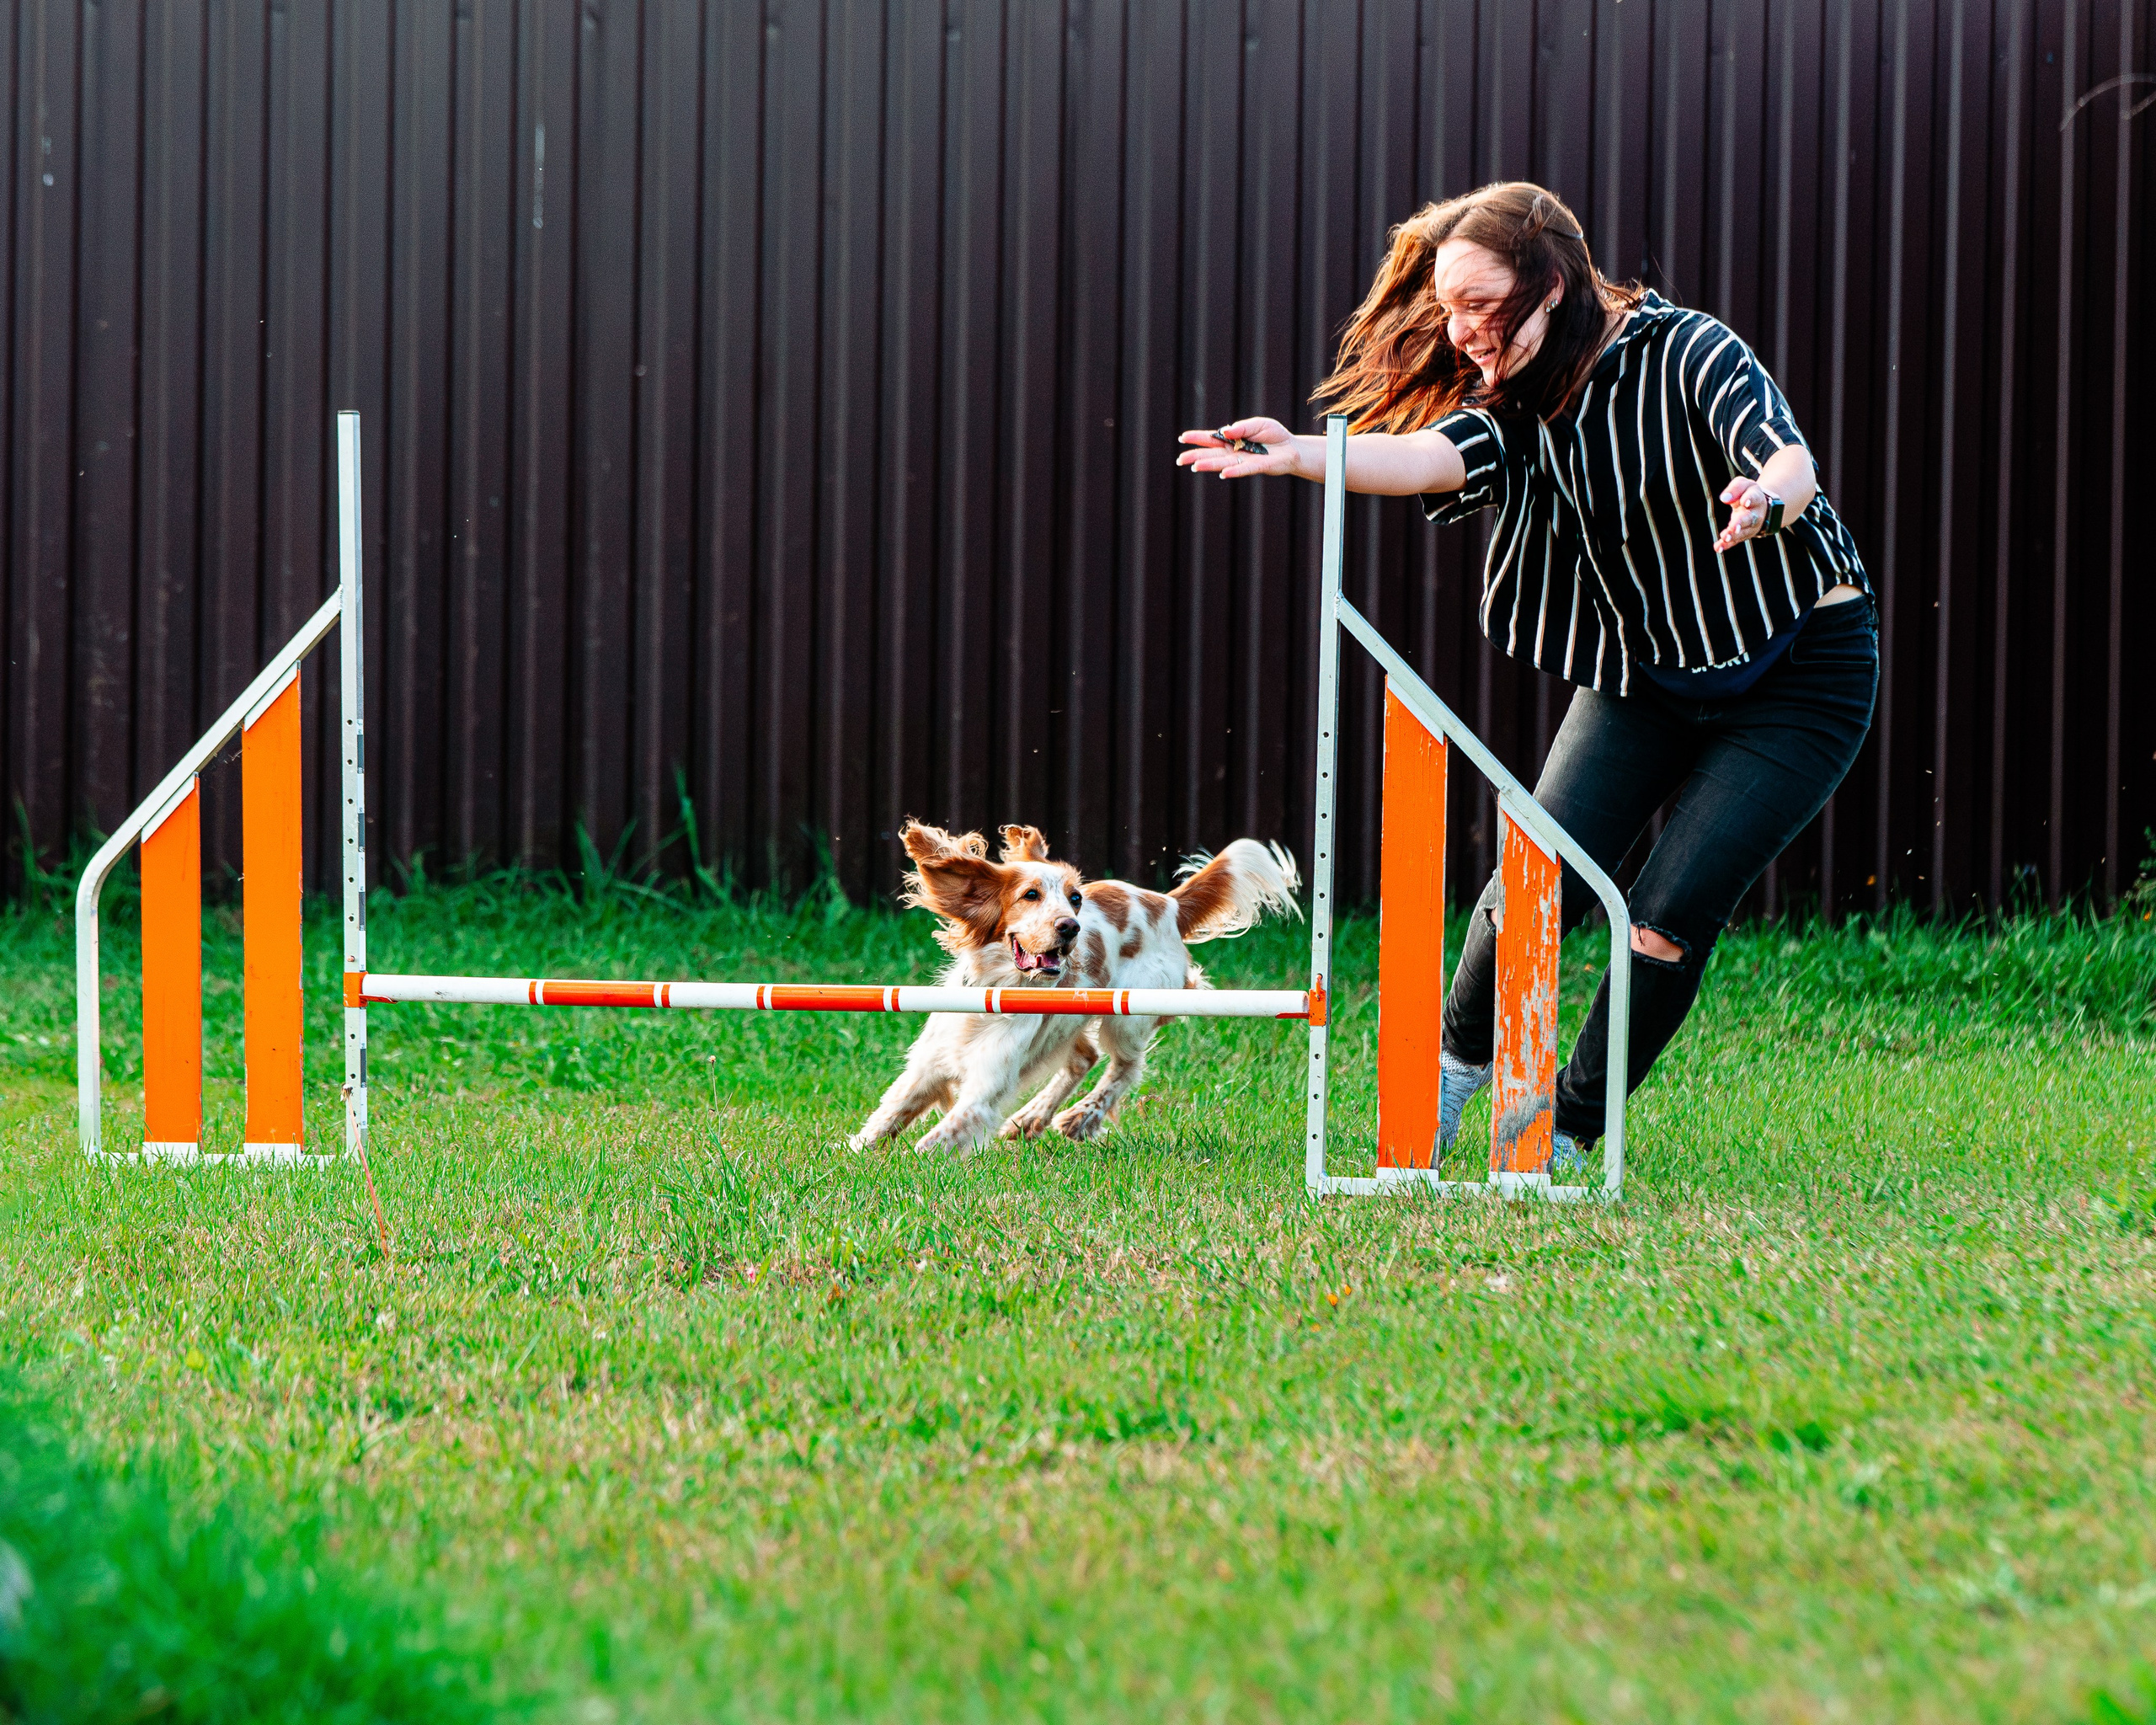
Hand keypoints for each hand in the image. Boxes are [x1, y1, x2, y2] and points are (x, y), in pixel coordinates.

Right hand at [1176, 417, 1301, 479]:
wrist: (1291, 447)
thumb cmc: (1273, 435)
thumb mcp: (1258, 424)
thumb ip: (1242, 427)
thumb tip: (1225, 432)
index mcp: (1231, 440)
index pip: (1211, 439)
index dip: (1197, 438)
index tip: (1182, 438)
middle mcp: (1234, 452)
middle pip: (1211, 454)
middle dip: (1195, 456)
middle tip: (1180, 460)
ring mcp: (1243, 461)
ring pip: (1222, 463)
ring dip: (1209, 465)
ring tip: (1194, 466)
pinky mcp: (1256, 467)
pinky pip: (1243, 470)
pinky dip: (1233, 471)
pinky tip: (1222, 473)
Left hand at [1715, 477, 1775, 552]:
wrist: (1760, 507)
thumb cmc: (1748, 493)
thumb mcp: (1743, 485)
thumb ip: (1735, 488)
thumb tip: (1724, 498)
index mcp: (1757, 498)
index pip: (1755, 498)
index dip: (1750, 499)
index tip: (1745, 502)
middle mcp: (1756, 514)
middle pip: (1750, 519)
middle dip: (1741, 522)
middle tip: (1733, 526)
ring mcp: (1750, 527)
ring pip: (1744, 532)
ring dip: (1734, 536)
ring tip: (1725, 537)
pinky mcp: (1743, 535)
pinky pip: (1735, 541)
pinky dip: (1726, 545)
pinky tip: (1718, 547)